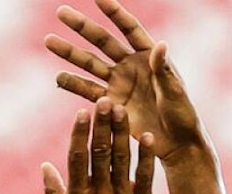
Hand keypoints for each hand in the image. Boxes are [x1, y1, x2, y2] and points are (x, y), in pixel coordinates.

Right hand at [41, 98, 155, 193]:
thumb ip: (52, 193)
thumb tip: (45, 166)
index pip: (78, 159)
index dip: (79, 134)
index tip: (82, 112)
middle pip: (101, 154)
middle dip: (102, 126)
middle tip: (105, 101)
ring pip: (122, 161)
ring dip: (122, 134)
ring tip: (122, 110)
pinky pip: (146, 178)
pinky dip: (146, 157)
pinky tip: (146, 137)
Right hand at [45, 0, 203, 159]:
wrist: (176, 143)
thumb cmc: (182, 115)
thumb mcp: (175, 91)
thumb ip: (163, 69)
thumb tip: (161, 44)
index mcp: (148, 56)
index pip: (129, 29)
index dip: (114, 12)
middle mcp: (130, 65)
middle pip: (102, 41)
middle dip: (82, 26)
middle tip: (61, 12)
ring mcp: (118, 83)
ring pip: (90, 63)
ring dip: (70, 53)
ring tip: (49, 41)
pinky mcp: (110, 103)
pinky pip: (88, 91)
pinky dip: (73, 84)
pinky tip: (58, 77)